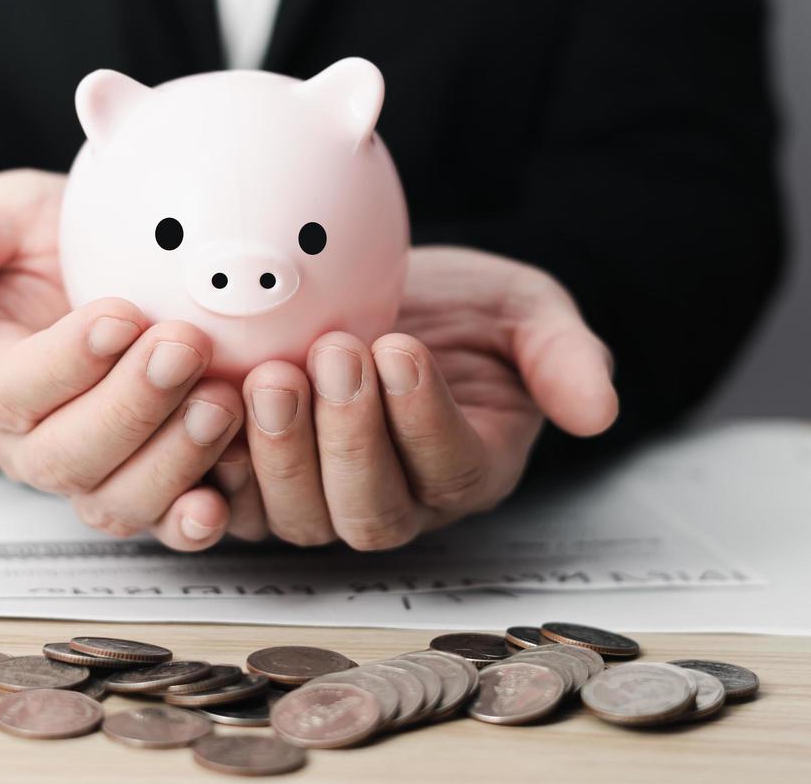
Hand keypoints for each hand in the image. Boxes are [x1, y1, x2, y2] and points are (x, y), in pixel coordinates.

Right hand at [0, 169, 244, 550]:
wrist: (109, 269)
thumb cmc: (48, 246)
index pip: (12, 389)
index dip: (65, 361)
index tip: (121, 315)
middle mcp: (31, 444)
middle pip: (68, 457)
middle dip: (131, 408)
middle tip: (185, 349)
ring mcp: (93, 476)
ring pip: (119, 500)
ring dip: (174, 459)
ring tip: (222, 402)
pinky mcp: (151, 490)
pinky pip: (168, 523)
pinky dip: (198, 517)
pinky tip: (229, 493)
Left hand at [236, 245, 618, 549]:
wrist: (384, 294)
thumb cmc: (457, 307)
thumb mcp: (523, 308)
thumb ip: (562, 353)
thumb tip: (600, 408)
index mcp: (468, 467)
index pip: (451, 469)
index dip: (424, 418)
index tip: (402, 348)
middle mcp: (397, 499)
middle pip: (371, 511)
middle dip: (350, 437)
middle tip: (334, 354)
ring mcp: (322, 498)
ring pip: (299, 517)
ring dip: (282, 450)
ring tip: (274, 373)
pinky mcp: (259, 482)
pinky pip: (230, 500)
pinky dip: (215, 466)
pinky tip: (210, 406)